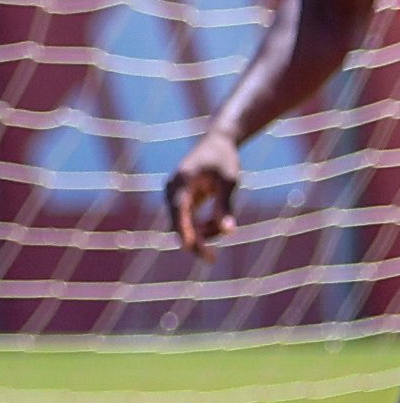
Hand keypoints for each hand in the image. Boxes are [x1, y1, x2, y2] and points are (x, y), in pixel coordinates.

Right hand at [166, 132, 239, 258]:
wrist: (217, 143)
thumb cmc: (224, 159)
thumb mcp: (229, 182)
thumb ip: (226, 206)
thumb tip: (229, 233)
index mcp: (182, 180)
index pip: (178, 208)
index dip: (182, 228)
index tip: (188, 246)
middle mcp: (172, 190)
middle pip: (177, 222)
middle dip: (195, 241)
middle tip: (211, 260)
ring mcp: (174, 197)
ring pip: (183, 225)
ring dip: (203, 233)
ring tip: (225, 228)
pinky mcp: (180, 202)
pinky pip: (188, 222)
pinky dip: (203, 227)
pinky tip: (218, 226)